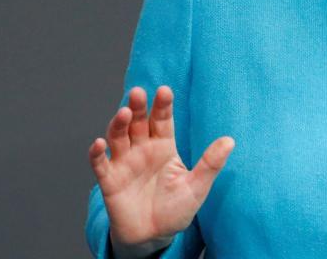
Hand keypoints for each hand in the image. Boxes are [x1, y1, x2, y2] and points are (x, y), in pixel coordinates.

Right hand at [88, 85, 234, 252]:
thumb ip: (210, 164)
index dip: (162, 106)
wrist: (154, 237)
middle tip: (137, 93)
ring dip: (118, 124)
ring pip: (119, 137)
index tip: (165, 90)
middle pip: (138, 122)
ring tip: (123, 113)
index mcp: (164, 147)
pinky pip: (100, 164)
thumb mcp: (197, 187)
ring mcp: (124, 163)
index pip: (163, 120)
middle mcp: (142, 149)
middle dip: (138, 107)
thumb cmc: (176, 210)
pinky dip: (97, 154)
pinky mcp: (110, 181)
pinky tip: (99, 143)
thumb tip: (230, 141)